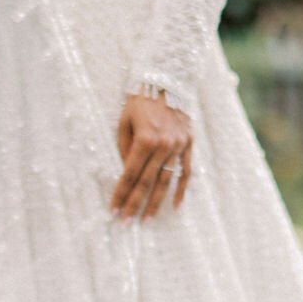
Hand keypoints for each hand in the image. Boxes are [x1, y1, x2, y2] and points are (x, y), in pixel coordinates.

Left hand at [110, 90, 192, 220]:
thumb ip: (124, 149)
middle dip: (135, 204)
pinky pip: (186, 171)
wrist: (167, 79)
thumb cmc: (139, 99)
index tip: (113, 209)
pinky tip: (176, 205)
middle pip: (147, 183)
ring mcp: (179, 146)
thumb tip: (125, 173)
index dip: (121, 194)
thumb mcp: (124, 121)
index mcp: (144, 139)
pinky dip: (182, 190)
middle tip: (126, 222)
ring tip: (147, 220)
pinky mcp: (189, 144)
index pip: (130, 174)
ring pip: (166, 181)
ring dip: (156, 203)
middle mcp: (163, 145)